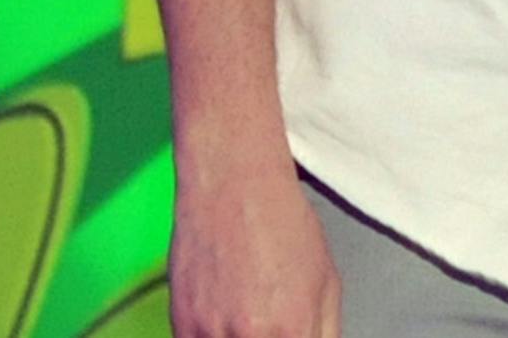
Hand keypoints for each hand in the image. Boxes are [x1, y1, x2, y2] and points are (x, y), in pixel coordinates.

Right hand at [169, 168, 341, 336]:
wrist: (234, 184)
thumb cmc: (282, 224)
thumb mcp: (326, 281)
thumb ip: (324, 333)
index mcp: (294, 329)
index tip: (293, 335)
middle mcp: (251, 337)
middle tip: (270, 322)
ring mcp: (210, 334)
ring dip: (240, 335)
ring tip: (248, 311)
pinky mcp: (180, 326)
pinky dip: (212, 337)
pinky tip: (225, 315)